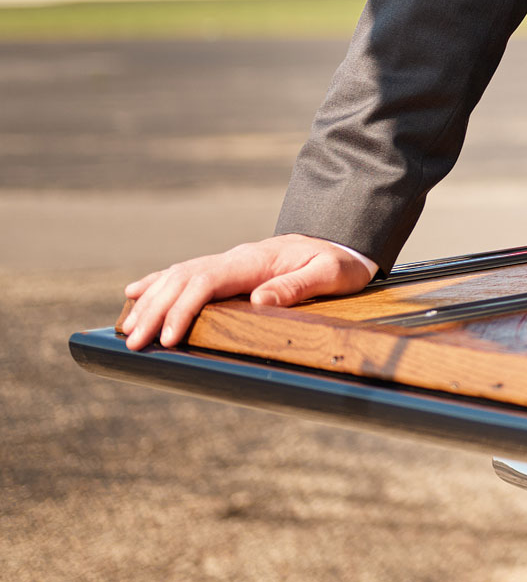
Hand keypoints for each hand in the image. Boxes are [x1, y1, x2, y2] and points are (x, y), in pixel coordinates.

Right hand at [119, 234, 375, 349]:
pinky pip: (185, 273)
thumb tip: (259, 301)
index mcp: (255, 260)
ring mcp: (229, 260)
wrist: (344, 237)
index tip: (166, 337)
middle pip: (183, 280)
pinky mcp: (228, 268)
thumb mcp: (331, 274)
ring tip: (127, 329)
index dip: (183, 309)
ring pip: (178, 276)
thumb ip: (297, 286)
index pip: (206, 282)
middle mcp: (235, 257)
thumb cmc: (340, 261)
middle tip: (133, 343)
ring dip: (150, 301)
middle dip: (155, 311)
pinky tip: (134, 294)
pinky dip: (158, 283)